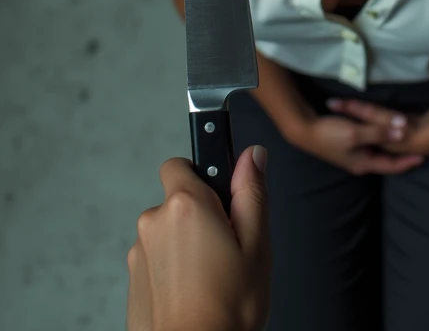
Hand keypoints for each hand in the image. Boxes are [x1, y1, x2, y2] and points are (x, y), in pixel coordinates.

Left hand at [126, 146, 271, 330]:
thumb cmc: (228, 310)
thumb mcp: (257, 244)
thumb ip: (252, 191)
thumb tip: (251, 155)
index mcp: (186, 206)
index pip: (181, 163)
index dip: (202, 176)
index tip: (221, 199)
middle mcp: (154, 223)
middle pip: (175, 200)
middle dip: (198, 215)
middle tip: (225, 246)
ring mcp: (139, 254)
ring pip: (167, 233)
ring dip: (184, 245)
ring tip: (211, 277)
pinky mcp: (132, 282)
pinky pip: (156, 261)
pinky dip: (171, 270)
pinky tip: (193, 293)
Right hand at [291, 99, 428, 174]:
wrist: (304, 131)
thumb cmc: (330, 134)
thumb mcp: (356, 133)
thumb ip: (379, 132)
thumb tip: (403, 132)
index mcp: (364, 163)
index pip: (392, 166)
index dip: (408, 162)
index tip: (424, 157)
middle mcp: (361, 163)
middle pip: (387, 161)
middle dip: (402, 156)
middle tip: (418, 149)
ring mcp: (353, 156)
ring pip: (379, 154)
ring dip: (391, 148)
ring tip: (405, 142)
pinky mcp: (348, 147)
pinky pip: (371, 147)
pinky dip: (380, 141)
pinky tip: (384, 135)